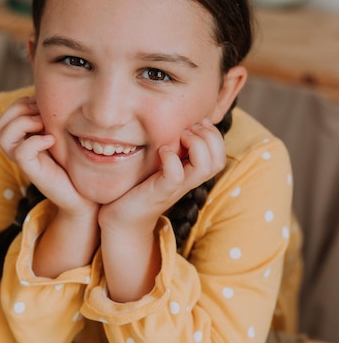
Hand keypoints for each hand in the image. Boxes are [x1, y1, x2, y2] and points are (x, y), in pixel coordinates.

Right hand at [0, 96, 97, 216]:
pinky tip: (51, 139)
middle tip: (43, 115)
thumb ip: (54, 117)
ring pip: (3, 136)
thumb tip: (53, 92)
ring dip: (23, 122)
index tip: (45, 105)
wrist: (86, 194)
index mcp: (25, 138)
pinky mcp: (33, 171)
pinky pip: (21, 151)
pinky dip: (35, 141)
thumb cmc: (76, 163)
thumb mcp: (64, 133)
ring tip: (45, 126)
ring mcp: (25, 160)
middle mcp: (20, 148)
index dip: (23, 102)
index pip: (8, 113)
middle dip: (20, 110)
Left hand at [99, 119, 225, 232]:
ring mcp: (176, 187)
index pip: (220, 155)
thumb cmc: (139, 188)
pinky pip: (176, 175)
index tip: (195, 124)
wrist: (123, 218)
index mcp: (191, 173)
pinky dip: (171, 158)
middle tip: (188, 130)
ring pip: (205, 167)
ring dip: (197, 145)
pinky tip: (162, 150)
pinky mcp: (160, 191)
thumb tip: (177, 123)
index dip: (214, 135)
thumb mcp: (159, 164)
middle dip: (209, 137)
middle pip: (218, 161)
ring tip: (180, 137)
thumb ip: (172, 149)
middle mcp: (188, 181)